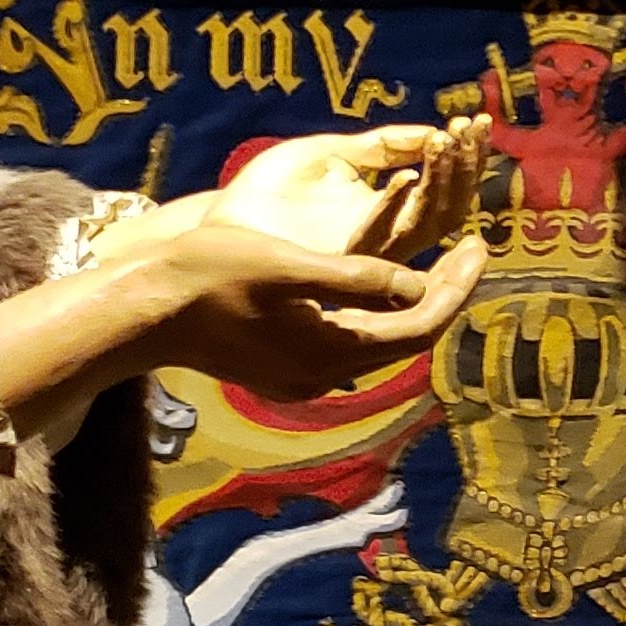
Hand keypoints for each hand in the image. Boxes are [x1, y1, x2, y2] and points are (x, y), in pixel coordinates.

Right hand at [150, 217, 485, 399]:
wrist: (143, 310)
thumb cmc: (208, 274)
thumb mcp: (289, 264)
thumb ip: (357, 278)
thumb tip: (419, 284)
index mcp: (329, 350)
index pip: (419, 326)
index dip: (457, 287)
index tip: (482, 246)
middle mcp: (322, 376)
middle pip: (405, 338)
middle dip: (444, 293)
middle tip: (474, 247)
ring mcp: (301, 378)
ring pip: (377, 342)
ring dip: (411, 304)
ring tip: (439, 260)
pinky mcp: (282, 370)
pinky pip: (346, 343)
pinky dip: (374, 312)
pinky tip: (380, 282)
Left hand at [192, 120, 483, 264]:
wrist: (217, 226)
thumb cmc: (266, 193)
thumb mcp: (329, 153)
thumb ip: (380, 145)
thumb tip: (435, 131)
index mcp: (386, 214)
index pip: (442, 189)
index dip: (464, 158)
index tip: (476, 120)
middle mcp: (383, 240)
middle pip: (445, 211)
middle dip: (463, 170)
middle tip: (470, 131)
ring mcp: (362, 253)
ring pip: (423, 227)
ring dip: (440, 183)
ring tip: (443, 142)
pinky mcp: (334, 261)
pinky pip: (375, 238)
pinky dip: (392, 206)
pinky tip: (402, 176)